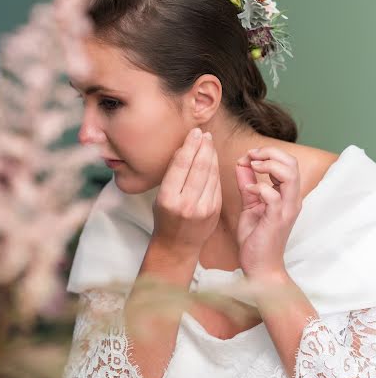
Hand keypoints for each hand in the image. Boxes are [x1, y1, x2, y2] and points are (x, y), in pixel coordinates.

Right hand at [152, 128, 221, 257]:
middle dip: (203, 147)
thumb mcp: (161, 195)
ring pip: (211, 174)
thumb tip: (184, 148)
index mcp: (168, 199)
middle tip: (204, 134)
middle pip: (199, 167)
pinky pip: (216, 184)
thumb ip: (173, 173)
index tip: (194, 132)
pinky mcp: (215, 211)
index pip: (181, 166)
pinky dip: (215, 169)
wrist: (177, 245)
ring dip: (211, 155)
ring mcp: (203, 208)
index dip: (190, 146)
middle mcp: (186, 204)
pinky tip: (212, 159)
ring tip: (209, 142)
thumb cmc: (166, 217)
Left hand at [235, 147, 301, 278]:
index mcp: (286, 195)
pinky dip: (259, 187)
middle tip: (251, 155)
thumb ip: (247, 184)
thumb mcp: (249, 205)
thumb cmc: (256, 239)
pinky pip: (272, 195)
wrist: (260, 267)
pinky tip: (249, 190)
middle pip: (292, 163)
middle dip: (270, 152)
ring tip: (252, 166)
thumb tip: (242, 163)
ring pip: (289, 175)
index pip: (288, 162)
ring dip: (268, 164)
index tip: (249, 155)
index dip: (268, 153)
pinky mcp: (277, 220)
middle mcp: (291, 200)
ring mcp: (286, 209)